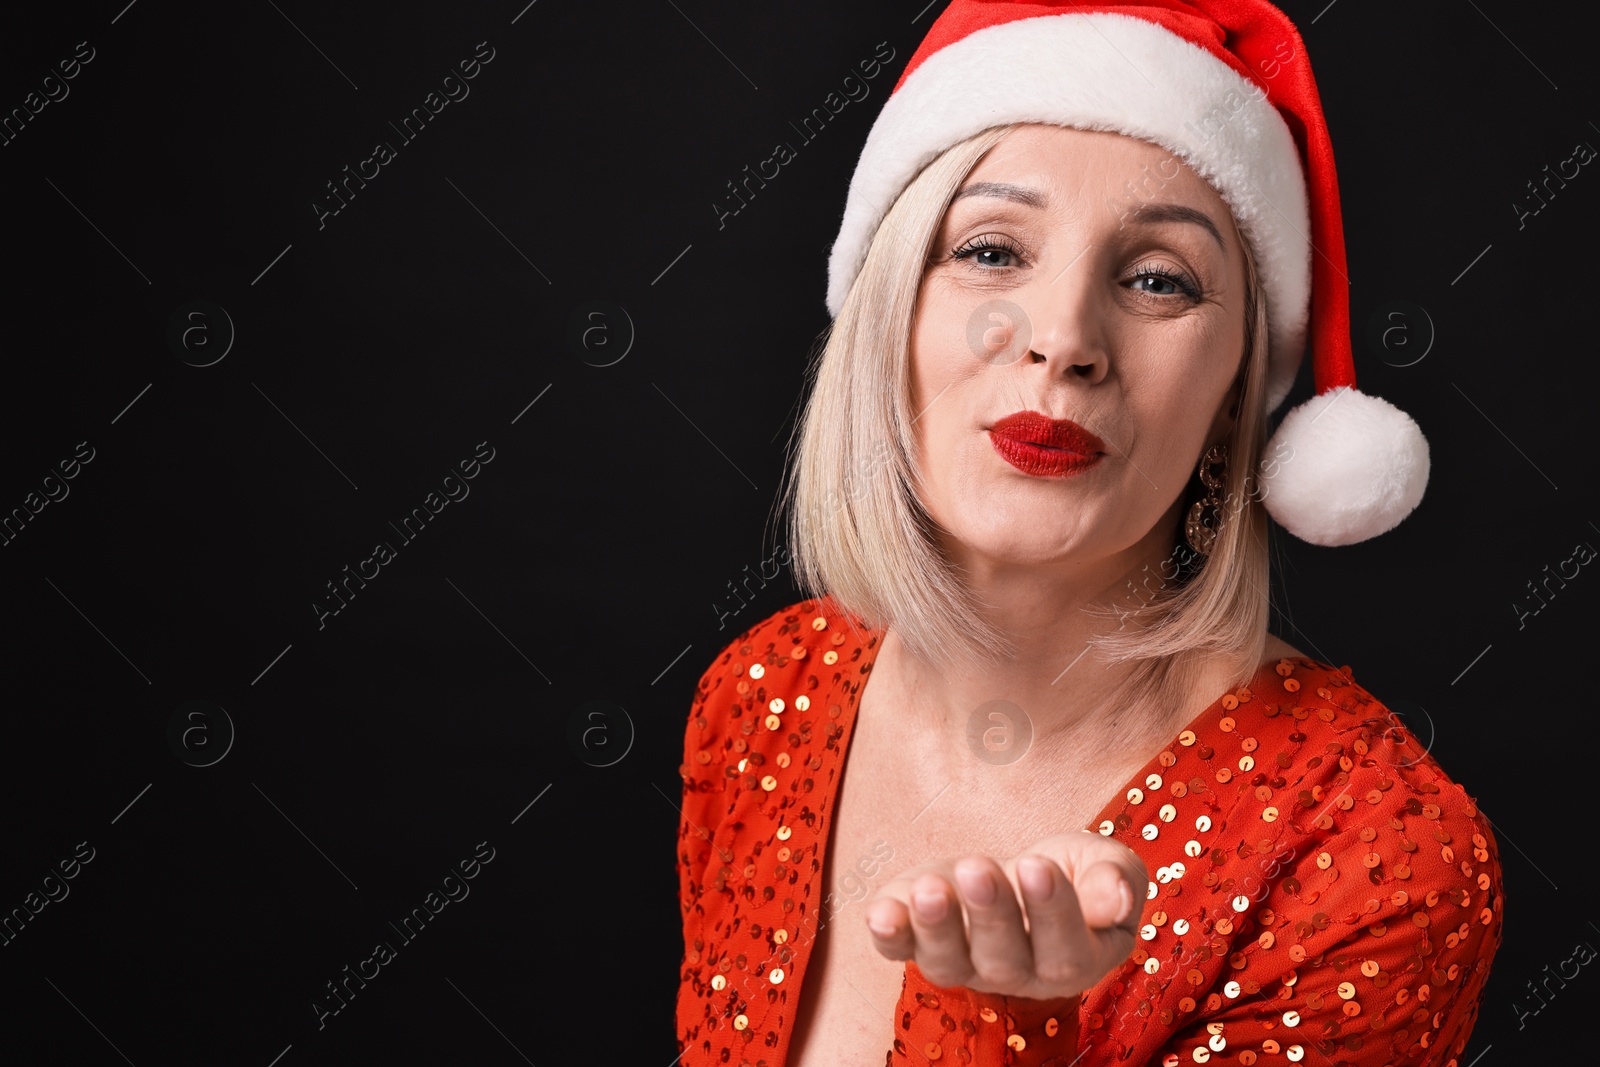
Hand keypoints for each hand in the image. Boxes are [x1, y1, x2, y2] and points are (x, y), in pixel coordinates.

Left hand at [864, 831, 1146, 1000]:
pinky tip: (882, 912)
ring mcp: (964, 964)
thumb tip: (1116, 897)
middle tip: (979, 868)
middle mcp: (1018, 976)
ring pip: (948, 962)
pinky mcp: (918, 941)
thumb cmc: (1071, 871)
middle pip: (1004, 960)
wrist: (1018, 871)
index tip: (1038, 865)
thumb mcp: (1102, 862)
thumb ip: (1116, 878)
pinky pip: (899, 949)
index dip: (1052, 911)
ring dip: (936, 926)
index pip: (1067, 952)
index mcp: (1076, 960)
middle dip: (990, 913)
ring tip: (931, 888)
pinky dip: (889, 933)